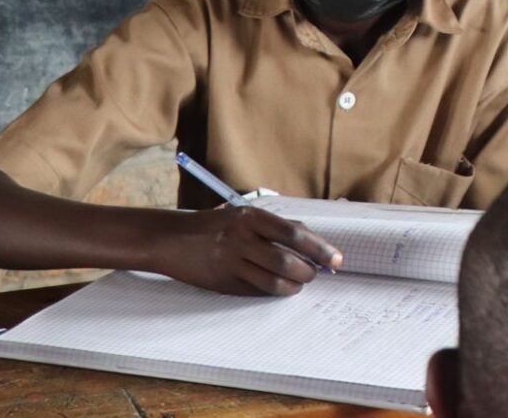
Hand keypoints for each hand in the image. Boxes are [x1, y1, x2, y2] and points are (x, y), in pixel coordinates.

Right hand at [155, 205, 341, 295]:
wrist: (170, 239)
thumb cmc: (215, 225)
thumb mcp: (244, 216)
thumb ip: (276, 227)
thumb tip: (313, 241)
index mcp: (250, 217)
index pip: (294, 234)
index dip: (320, 248)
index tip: (336, 259)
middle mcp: (241, 238)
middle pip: (286, 261)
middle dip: (308, 271)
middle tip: (316, 274)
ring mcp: (230, 262)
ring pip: (273, 280)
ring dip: (294, 285)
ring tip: (300, 283)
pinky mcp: (222, 283)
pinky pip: (256, 291)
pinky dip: (273, 291)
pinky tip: (280, 287)